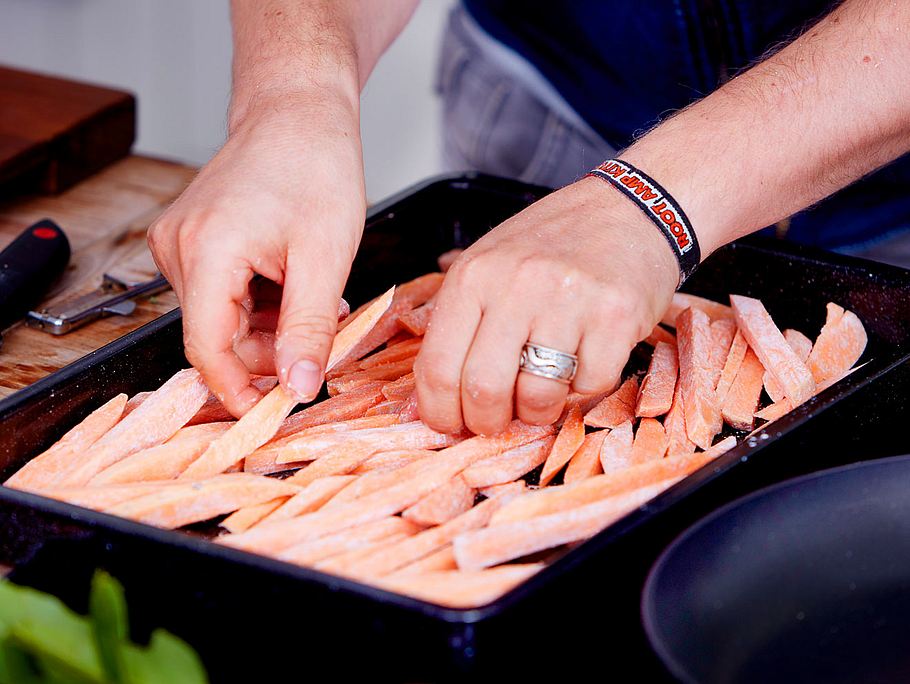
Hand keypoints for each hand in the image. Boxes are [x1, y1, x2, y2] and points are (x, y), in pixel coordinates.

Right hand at [148, 92, 364, 415]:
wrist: (298, 112)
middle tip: (323, 340)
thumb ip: (310, 328)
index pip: (208, 349)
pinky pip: (225, 296)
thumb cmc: (315, 167)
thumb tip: (299, 388)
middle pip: (219, 338)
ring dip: (273, 327)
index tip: (273, 414)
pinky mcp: (192, 241)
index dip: (239, 391)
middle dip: (272, 352)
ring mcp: (180, 243)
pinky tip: (296, 286)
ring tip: (317, 303)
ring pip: (224, 320)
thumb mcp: (326, 257)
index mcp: (206, 251)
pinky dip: (263, 304)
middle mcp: (179, 248)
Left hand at [414, 177, 679, 435]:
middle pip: (484, 390)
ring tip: (544, 389)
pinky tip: (584, 360)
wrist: (629, 207)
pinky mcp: (616, 316)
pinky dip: (585, 389)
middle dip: (487, 422)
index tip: (450, 424)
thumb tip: (424, 398)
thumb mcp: (488, 262)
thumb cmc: (552, 243)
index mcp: (473, 275)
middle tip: (498, 420)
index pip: (437, 366)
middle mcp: (516, 285)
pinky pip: (591, 386)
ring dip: (539, 410)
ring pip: (538, 397)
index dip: (440, 412)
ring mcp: (568, 300)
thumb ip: (456, 322)